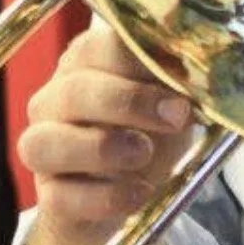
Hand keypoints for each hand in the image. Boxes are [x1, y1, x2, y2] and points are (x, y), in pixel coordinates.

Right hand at [18, 20, 195, 237]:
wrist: (131, 193)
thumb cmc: (149, 134)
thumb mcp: (170, 102)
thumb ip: (177, 83)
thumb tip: (201, 72)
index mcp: (85, 64)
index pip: (97, 47)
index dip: (139, 59)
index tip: (182, 79)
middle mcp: (54, 101)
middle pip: (74, 91)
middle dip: (129, 102)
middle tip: (175, 117)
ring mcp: (43, 148)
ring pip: (47, 142)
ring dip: (102, 147)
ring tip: (145, 155)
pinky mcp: (48, 196)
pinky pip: (61, 197)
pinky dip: (104, 197)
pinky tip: (138, 194)